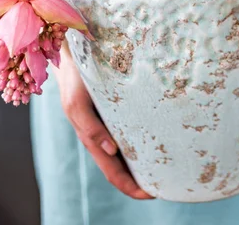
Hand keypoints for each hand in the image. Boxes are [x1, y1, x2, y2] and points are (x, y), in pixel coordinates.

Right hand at [38, 0, 151, 199]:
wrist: (71, 45)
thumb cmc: (74, 74)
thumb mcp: (77, 102)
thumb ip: (91, 127)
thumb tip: (112, 151)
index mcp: (89, 134)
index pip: (111, 169)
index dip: (129, 185)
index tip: (152, 193)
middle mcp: (98, 129)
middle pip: (119, 164)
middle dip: (139, 179)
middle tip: (166, 185)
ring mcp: (105, 117)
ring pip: (125, 147)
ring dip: (141, 160)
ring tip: (165, 167)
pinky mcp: (113, 102)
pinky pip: (127, 126)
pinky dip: (140, 138)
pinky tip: (156, 136)